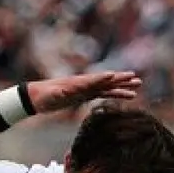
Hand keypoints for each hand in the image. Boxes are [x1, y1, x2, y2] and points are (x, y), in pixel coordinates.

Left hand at [27, 71, 142, 113]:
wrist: (37, 97)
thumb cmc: (43, 95)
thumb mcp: (50, 95)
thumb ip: (57, 93)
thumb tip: (62, 92)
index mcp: (77, 82)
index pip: (92, 79)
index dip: (103, 77)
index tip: (115, 75)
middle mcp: (84, 84)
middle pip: (105, 80)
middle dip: (120, 80)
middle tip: (136, 78)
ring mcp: (86, 89)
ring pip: (108, 87)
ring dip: (122, 87)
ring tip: (137, 87)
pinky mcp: (86, 95)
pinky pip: (104, 93)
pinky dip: (115, 94)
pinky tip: (126, 96)